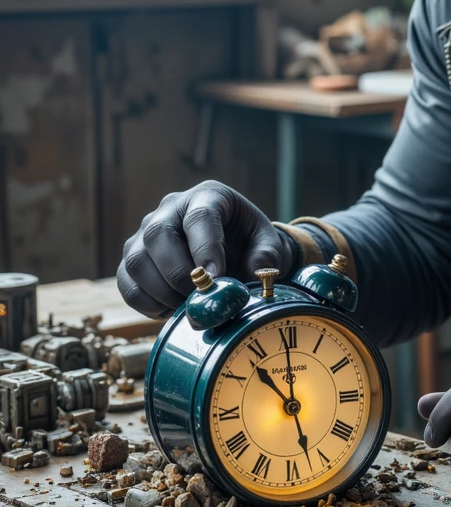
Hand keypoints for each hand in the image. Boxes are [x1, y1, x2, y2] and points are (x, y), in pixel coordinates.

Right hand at [117, 181, 291, 317]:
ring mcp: (146, 233)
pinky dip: (147, 303)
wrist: (233, 251)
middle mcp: (170, 209)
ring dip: (162, 292)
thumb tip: (257, 273)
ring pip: (137, 260)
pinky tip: (172, 310)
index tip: (215, 278)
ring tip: (189, 306)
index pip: (200, 216)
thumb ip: (266, 257)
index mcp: (208, 196)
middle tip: (199, 298)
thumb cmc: (249, 244)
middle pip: (158, 235)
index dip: (205, 248)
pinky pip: (127, 283)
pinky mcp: (133, 259)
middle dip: (179, 273)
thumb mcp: (268, 245)